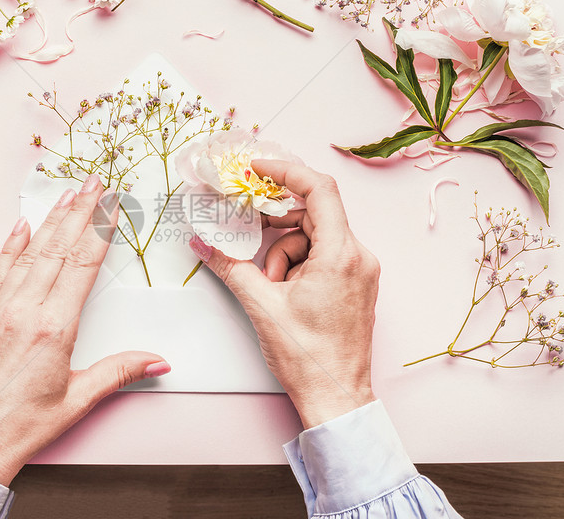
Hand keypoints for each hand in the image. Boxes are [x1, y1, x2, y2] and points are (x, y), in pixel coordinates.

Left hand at [0, 174, 169, 485]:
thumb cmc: (20, 427)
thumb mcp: (78, 400)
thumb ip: (120, 372)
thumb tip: (158, 359)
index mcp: (53, 328)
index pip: (82, 264)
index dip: (99, 229)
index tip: (111, 204)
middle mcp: (23, 311)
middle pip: (57, 248)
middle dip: (79, 211)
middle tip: (94, 182)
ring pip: (28, 253)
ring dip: (50, 220)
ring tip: (67, 194)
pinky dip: (10, 246)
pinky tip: (21, 227)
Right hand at [190, 160, 378, 427]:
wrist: (335, 397)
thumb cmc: (308, 357)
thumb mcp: (261, 305)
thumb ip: (230, 265)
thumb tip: (202, 243)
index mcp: (340, 255)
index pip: (319, 190)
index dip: (286, 171)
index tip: (258, 167)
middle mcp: (359, 257)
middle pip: (313, 215)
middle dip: (277, 227)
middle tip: (251, 235)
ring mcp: (361, 271)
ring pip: (315, 238)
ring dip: (286, 254)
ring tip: (272, 288)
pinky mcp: (356, 284)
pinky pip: (324, 255)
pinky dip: (299, 264)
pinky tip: (284, 291)